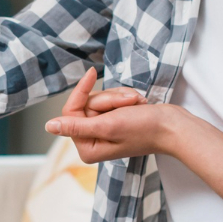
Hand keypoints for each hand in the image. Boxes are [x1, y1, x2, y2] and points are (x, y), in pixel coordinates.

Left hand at [45, 67, 168, 161]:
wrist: (173, 126)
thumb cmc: (144, 129)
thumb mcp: (107, 125)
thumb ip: (77, 127)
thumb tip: (49, 127)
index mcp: (87, 148)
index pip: (71, 111)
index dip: (82, 92)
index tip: (92, 73)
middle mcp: (92, 140)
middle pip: (86, 104)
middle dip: (109, 99)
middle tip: (128, 104)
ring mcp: (104, 130)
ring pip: (100, 99)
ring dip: (119, 97)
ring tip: (136, 106)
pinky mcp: (114, 120)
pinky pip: (111, 99)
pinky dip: (125, 97)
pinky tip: (138, 106)